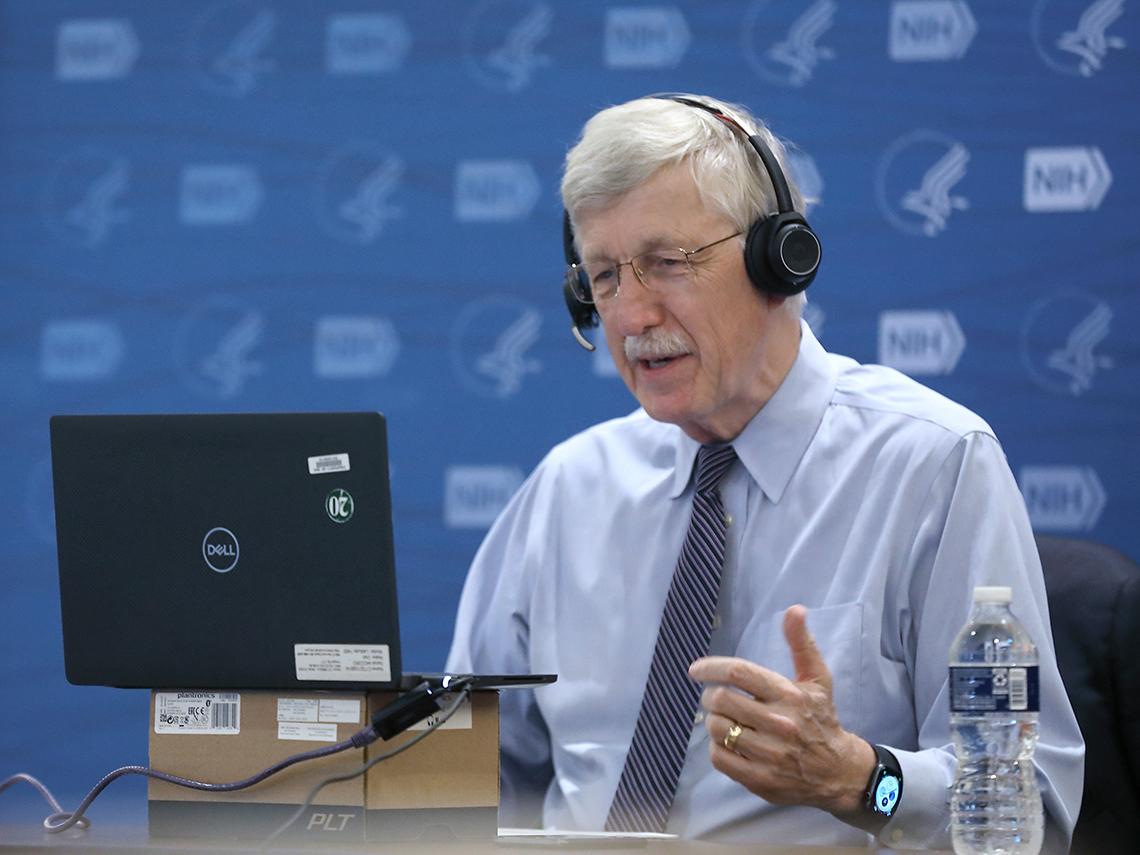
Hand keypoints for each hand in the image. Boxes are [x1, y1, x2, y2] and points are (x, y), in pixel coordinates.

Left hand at [688, 605, 874, 817]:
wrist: (839, 772)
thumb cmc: (821, 719)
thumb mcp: (818, 679)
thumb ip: (802, 644)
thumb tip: (794, 609)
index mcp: (790, 695)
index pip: (739, 673)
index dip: (711, 668)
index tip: (696, 670)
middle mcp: (780, 724)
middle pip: (723, 701)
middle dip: (710, 695)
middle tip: (715, 697)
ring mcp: (770, 755)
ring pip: (718, 729)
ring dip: (713, 720)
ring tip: (724, 719)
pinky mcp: (760, 780)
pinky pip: (719, 758)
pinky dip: (717, 747)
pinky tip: (729, 742)